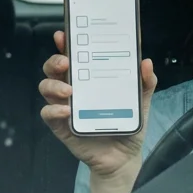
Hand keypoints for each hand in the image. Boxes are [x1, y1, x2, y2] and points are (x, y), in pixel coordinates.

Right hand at [39, 31, 157, 192]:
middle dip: (55, 61)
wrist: (123, 157)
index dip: (65, 44)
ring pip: (46, 88)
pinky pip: (48, 115)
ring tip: (69, 91)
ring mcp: (64, 107)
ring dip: (53, 86)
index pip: (73, 56)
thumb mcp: (141, 102)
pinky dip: (53, 111)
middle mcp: (73, 89)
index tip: (64, 35)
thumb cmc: (128, 124)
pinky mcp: (61, 126)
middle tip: (66, 62)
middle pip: (53, 69)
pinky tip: (66, 111)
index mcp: (89, 78)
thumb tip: (146, 62)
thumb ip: (146, 83)